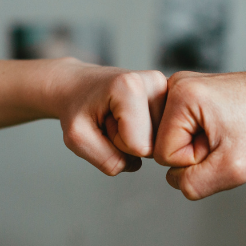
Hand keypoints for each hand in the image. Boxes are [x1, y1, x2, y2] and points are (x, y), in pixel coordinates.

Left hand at [44, 58, 167, 175]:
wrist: (76, 85)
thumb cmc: (75, 107)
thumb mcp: (77, 139)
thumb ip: (107, 160)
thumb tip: (136, 164)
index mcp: (131, 86)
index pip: (139, 146)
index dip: (117, 144)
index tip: (104, 122)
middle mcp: (155, 82)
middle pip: (153, 144)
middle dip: (127, 141)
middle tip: (110, 119)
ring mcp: (166, 87)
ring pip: (160, 140)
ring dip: (135, 137)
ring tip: (117, 116)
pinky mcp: (170, 95)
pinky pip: (163, 133)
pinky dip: (144, 132)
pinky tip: (131, 116)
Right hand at [153, 71, 245, 199]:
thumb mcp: (233, 169)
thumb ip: (193, 184)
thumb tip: (174, 179)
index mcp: (181, 94)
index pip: (164, 154)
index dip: (196, 160)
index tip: (224, 143)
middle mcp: (176, 84)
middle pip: (165, 144)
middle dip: (196, 152)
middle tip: (227, 138)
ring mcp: (183, 86)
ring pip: (175, 138)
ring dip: (201, 144)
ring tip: (227, 131)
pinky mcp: (191, 92)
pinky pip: (184, 129)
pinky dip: (203, 135)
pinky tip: (224, 126)